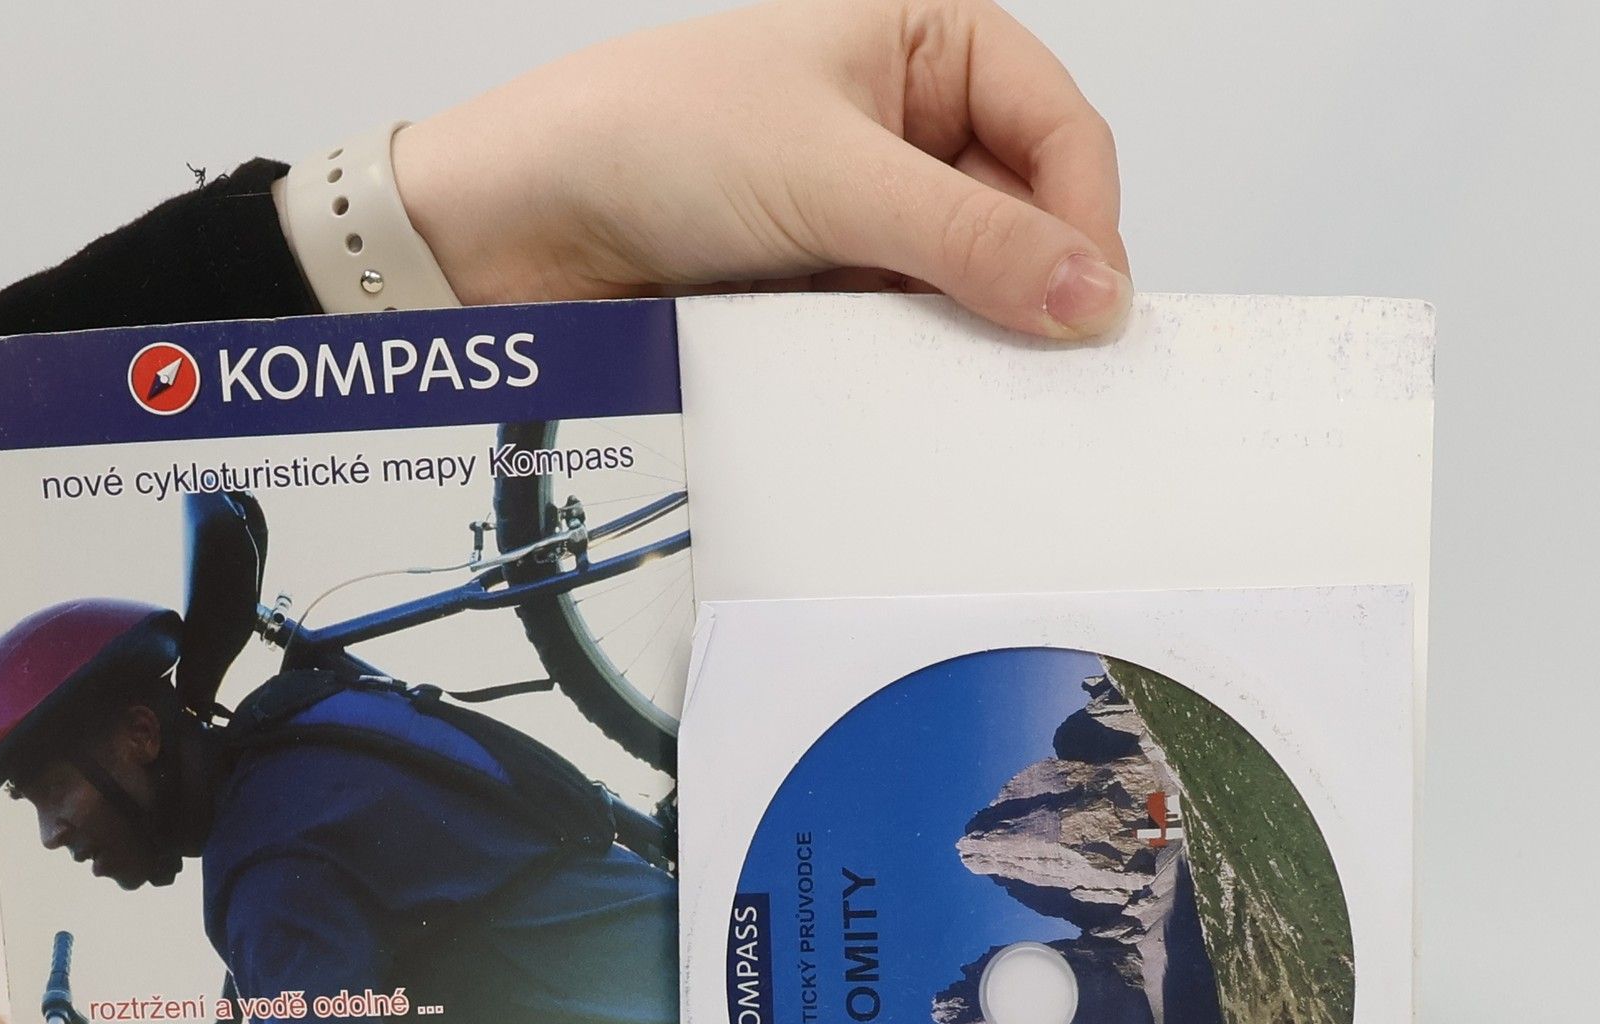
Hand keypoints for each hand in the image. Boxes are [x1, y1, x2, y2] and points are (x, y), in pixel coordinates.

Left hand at [395, 0, 1127, 339]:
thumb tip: (1089, 292)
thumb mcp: (832, 175)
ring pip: (961, 290)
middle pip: (1021, 219)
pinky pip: (897, 339)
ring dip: (963, 338)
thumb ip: (968, 240)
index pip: (1059, 131)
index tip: (1090, 310)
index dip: (1085, 220)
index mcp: (926, 44)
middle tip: (1042, 369)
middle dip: (1029, 290)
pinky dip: (904, 370)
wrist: (517, 227)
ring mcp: (863, 217)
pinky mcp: (823, 294)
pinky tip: (899, 394)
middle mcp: (903, 128)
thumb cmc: (646, 137)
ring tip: (960, 381)